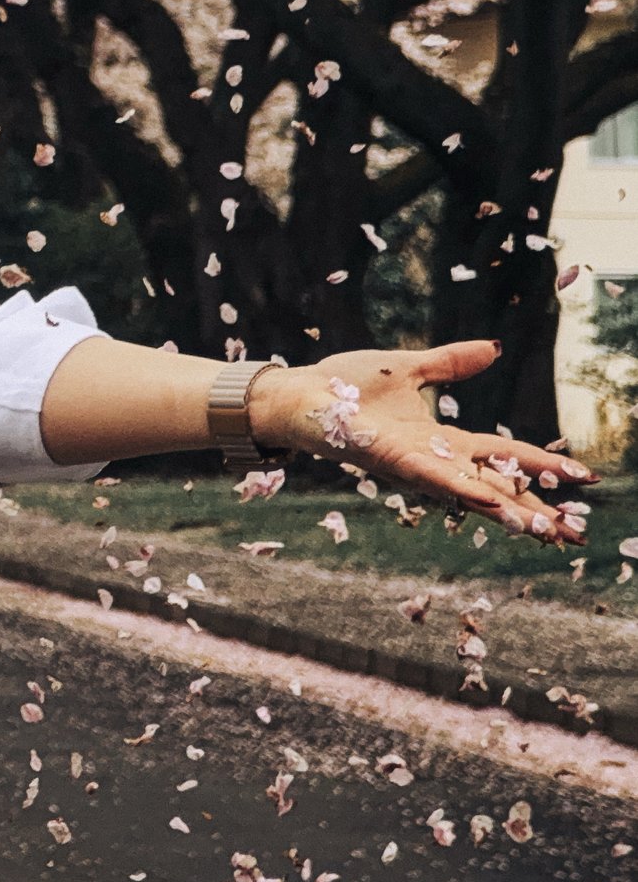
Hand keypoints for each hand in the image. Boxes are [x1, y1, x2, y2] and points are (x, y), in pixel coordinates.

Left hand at [248, 341, 596, 541]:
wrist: (298, 392)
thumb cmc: (343, 385)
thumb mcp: (410, 368)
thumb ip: (450, 363)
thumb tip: (492, 347)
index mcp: (441, 439)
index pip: (502, 456)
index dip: (541, 467)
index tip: (583, 479)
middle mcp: (433, 459)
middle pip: (495, 487)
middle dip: (534, 511)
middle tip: (576, 534)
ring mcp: (413, 464)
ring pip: (470, 491)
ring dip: (508, 510)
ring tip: (547, 531)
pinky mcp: (390, 459)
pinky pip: (432, 478)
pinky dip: (462, 490)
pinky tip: (490, 502)